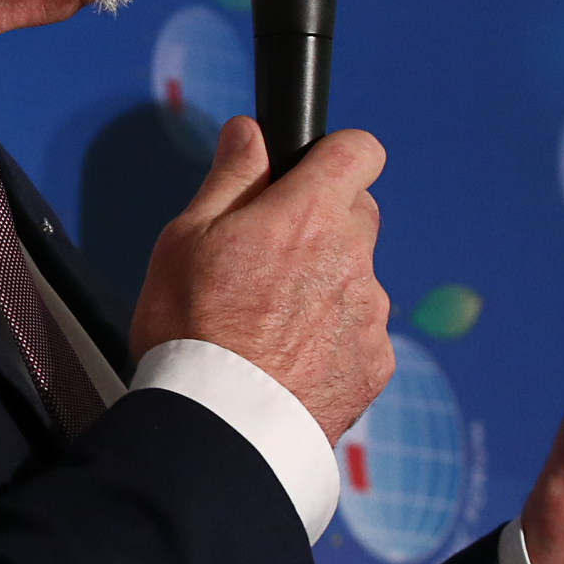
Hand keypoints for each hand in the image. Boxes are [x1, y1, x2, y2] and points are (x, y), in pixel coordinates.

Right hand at [132, 116, 391, 436]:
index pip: (359, 151)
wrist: (220, 431)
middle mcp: (353, 258)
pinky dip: (333, 338)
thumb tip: (252, 131)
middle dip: (322, 222)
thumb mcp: (186, 239)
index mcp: (308, 215)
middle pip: (357, 214)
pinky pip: (361, 332)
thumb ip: (231, 177)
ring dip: (326, 285)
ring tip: (269, 324)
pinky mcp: (377, 364)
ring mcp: (371, 314)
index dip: (332, 155)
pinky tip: (288, 360)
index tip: (306, 174)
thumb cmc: (189, 329)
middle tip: (268, 258)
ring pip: (357, 276)